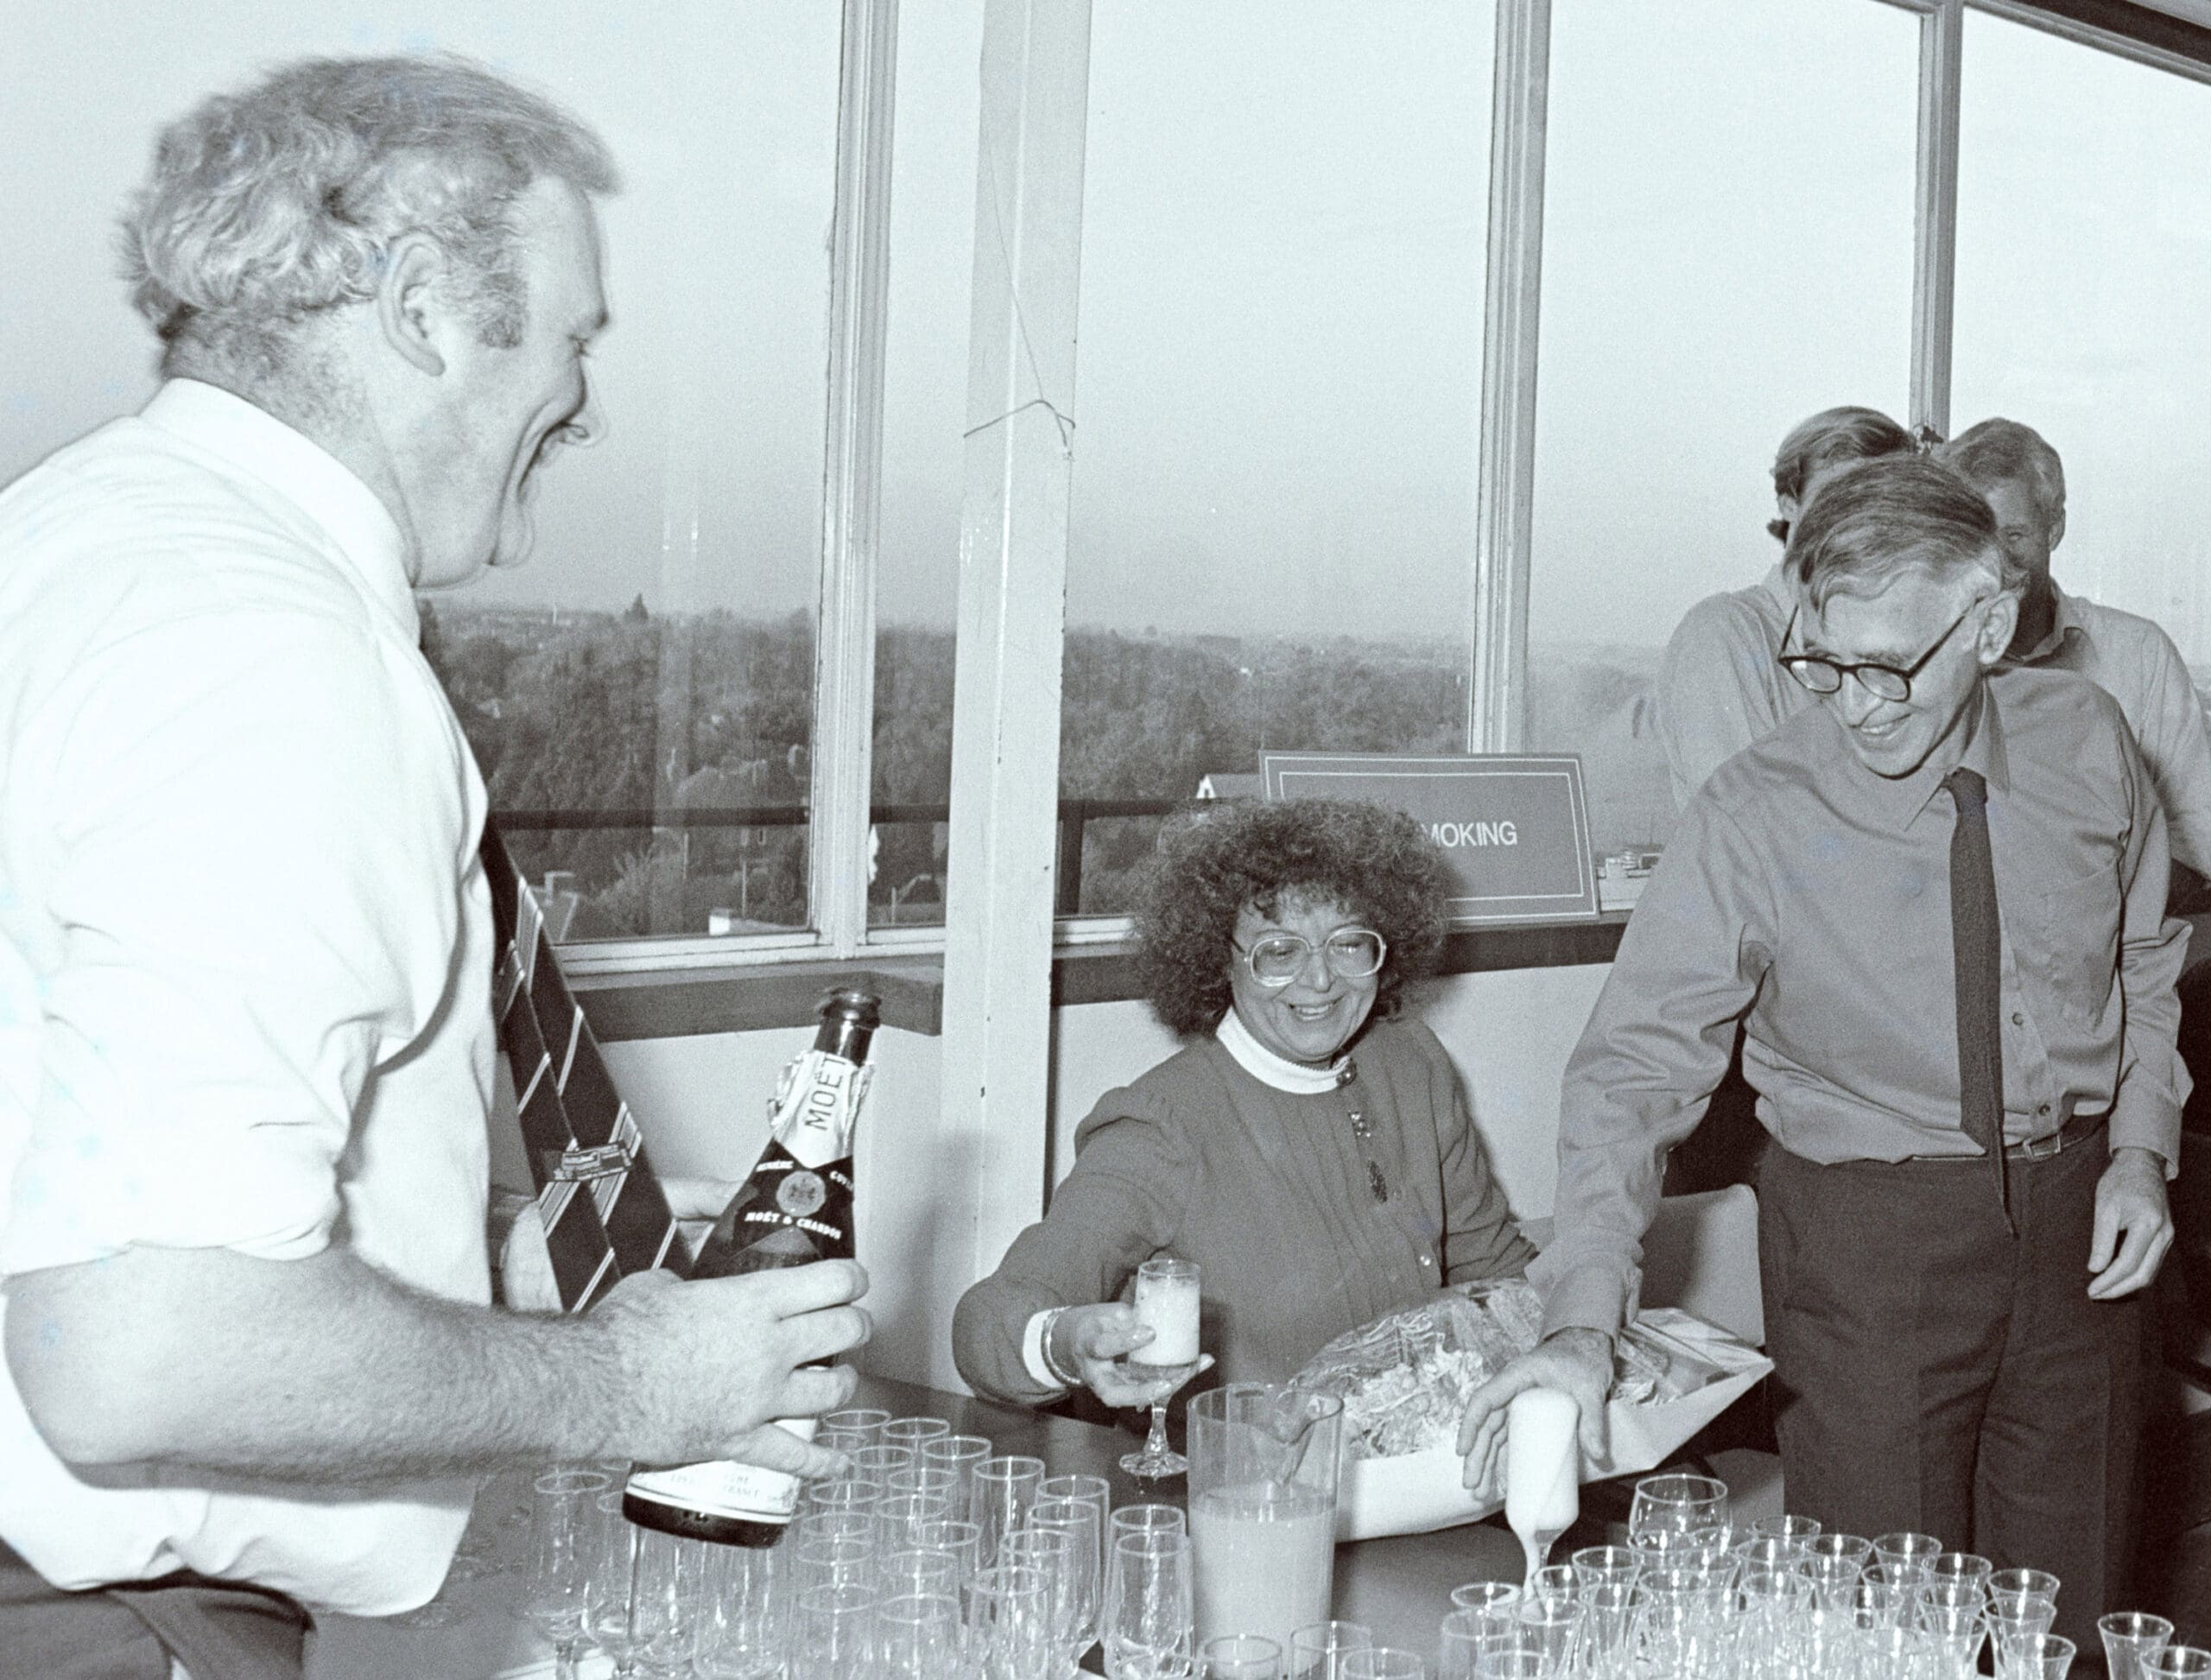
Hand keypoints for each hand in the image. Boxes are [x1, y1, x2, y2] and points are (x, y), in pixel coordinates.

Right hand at [590, 1259, 871, 1474]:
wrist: (595, 1388)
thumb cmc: (620, 1333)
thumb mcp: (659, 1285)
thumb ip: (688, 1286)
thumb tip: (684, 1289)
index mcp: (753, 1301)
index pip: (833, 1282)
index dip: (853, 1279)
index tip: (853, 1281)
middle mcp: (768, 1347)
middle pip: (845, 1332)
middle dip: (855, 1326)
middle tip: (851, 1325)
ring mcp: (759, 1398)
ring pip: (833, 1392)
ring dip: (844, 1383)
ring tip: (841, 1378)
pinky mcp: (739, 1440)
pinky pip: (794, 1458)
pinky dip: (822, 1463)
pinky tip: (837, 1463)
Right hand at [1052, 1302, 1212, 1407]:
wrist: (1075, 1343)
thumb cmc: (1095, 1325)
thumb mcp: (1107, 1314)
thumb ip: (1130, 1318)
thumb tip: (1161, 1316)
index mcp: (1088, 1346)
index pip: (1103, 1347)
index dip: (1126, 1341)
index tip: (1150, 1332)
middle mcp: (1095, 1374)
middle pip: (1115, 1393)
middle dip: (1144, 1391)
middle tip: (1169, 1382)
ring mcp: (1108, 1386)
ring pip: (1134, 1397)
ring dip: (1165, 1388)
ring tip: (1189, 1372)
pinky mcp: (1124, 1390)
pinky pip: (1146, 1391)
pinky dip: (1172, 1381)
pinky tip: (1196, 1366)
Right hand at [1455, 1328, 1612, 1494]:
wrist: (1588, 1348)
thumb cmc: (1583, 1360)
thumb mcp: (1589, 1388)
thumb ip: (1593, 1420)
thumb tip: (1597, 1454)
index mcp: (1517, 1377)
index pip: (1484, 1400)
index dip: (1470, 1425)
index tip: (1463, 1450)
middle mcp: (1511, 1391)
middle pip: (1485, 1425)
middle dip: (1476, 1456)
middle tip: (1472, 1484)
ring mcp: (1518, 1405)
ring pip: (1494, 1435)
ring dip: (1485, 1462)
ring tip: (1480, 1491)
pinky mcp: (1528, 1416)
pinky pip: (1510, 1439)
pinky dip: (1503, 1459)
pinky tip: (1501, 1481)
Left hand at [2087, 1147, 2172, 1299]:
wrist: (2143, 1166)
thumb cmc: (2120, 1182)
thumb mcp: (2104, 1207)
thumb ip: (2101, 1240)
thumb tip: (2095, 1268)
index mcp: (2149, 1225)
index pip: (2128, 1264)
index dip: (2109, 1281)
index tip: (2091, 1290)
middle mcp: (2164, 1235)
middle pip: (2143, 1275)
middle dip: (2118, 1289)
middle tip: (2095, 1295)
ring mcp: (2168, 1238)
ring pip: (2150, 1273)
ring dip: (2127, 1286)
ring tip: (2103, 1291)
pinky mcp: (2165, 1239)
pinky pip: (2152, 1264)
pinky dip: (2135, 1276)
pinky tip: (2117, 1279)